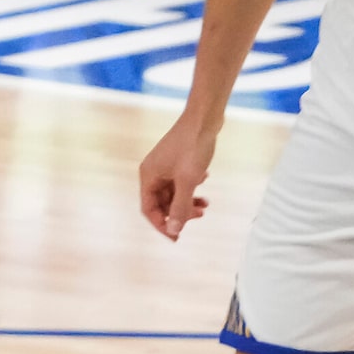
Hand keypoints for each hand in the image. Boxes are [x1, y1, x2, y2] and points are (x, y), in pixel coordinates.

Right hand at [138, 118, 217, 239]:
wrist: (205, 116)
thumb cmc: (193, 145)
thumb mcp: (189, 181)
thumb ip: (180, 207)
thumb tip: (174, 231)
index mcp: (148, 177)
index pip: (149, 210)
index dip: (162, 225)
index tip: (176, 237)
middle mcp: (152, 172)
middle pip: (162, 202)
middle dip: (179, 211)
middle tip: (198, 217)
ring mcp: (164, 165)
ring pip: (173, 192)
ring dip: (187, 200)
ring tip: (205, 204)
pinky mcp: (176, 159)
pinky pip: (180, 180)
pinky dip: (191, 186)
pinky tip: (204, 180)